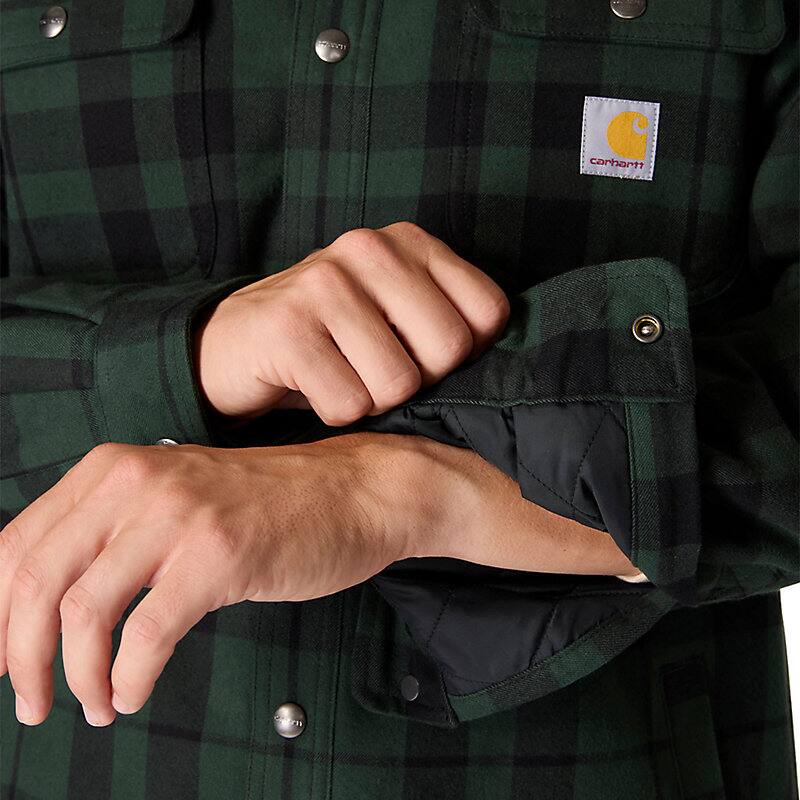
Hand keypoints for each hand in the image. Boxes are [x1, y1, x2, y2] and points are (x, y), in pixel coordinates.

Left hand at [0, 435, 420, 727]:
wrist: (352, 491)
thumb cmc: (267, 506)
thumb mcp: (177, 499)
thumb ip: (114, 533)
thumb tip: (41, 609)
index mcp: (115, 468)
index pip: (18, 543)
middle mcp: (138, 482)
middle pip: (36, 581)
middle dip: (21, 658)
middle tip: (31, 704)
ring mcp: (181, 516)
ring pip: (82, 611)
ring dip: (75, 676)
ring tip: (92, 705)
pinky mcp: (220, 555)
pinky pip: (147, 633)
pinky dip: (128, 677)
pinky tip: (132, 693)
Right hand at [194, 221, 509, 422]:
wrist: (235, 343)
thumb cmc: (331, 337)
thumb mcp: (394, 311)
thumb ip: (446, 319)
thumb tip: (505, 367)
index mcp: (409, 242)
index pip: (488, 313)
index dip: (461, 354)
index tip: (419, 353)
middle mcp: (369, 250)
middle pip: (448, 350)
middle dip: (416, 382)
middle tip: (374, 369)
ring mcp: (326, 285)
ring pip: (397, 385)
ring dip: (370, 401)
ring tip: (340, 374)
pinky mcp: (288, 328)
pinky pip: (348, 404)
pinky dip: (334, 413)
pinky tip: (310, 385)